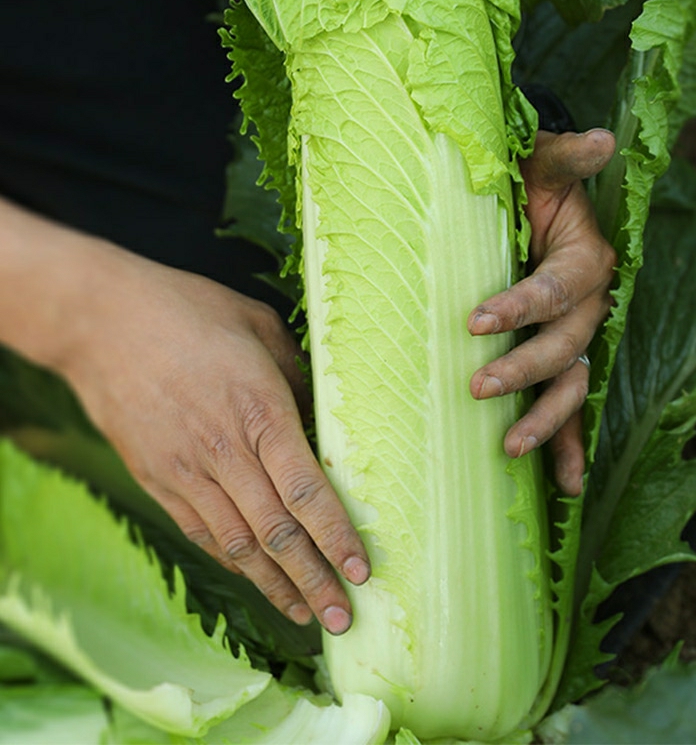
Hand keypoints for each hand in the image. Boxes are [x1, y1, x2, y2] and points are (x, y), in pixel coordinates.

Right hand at [57, 246, 369, 633]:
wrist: (101, 321)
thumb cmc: (186, 310)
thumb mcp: (257, 324)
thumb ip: (296, 373)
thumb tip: (319, 415)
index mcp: (259, 410)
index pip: (306, 491)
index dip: (336, 536)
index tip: (362, 569)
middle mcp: (224, 451)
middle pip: (277, 533)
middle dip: (314, 580)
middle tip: (343, 617)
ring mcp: (185, 470)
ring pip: (237, 544)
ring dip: (274, 584)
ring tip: (306, 614)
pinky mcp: (155, 478)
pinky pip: (199, 531)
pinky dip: (231, 560)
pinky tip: (253, 577)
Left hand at [467, 129, 616, 495]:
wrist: (532, 200)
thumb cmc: (531, 182)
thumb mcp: (544, 162)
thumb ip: (567, 157)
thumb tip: (602, 138)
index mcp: (585, 260)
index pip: (553, 290)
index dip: (520, 306)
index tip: (476, 320)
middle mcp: (586, 306)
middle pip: (562, 348)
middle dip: (522, 371)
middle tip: (477, 386)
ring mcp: (575, 338)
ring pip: (569, 387)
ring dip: (545, 420)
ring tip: (510, 448)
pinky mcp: (560, 358)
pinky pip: (570, 408)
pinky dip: (569, 447)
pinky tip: (564, 487)